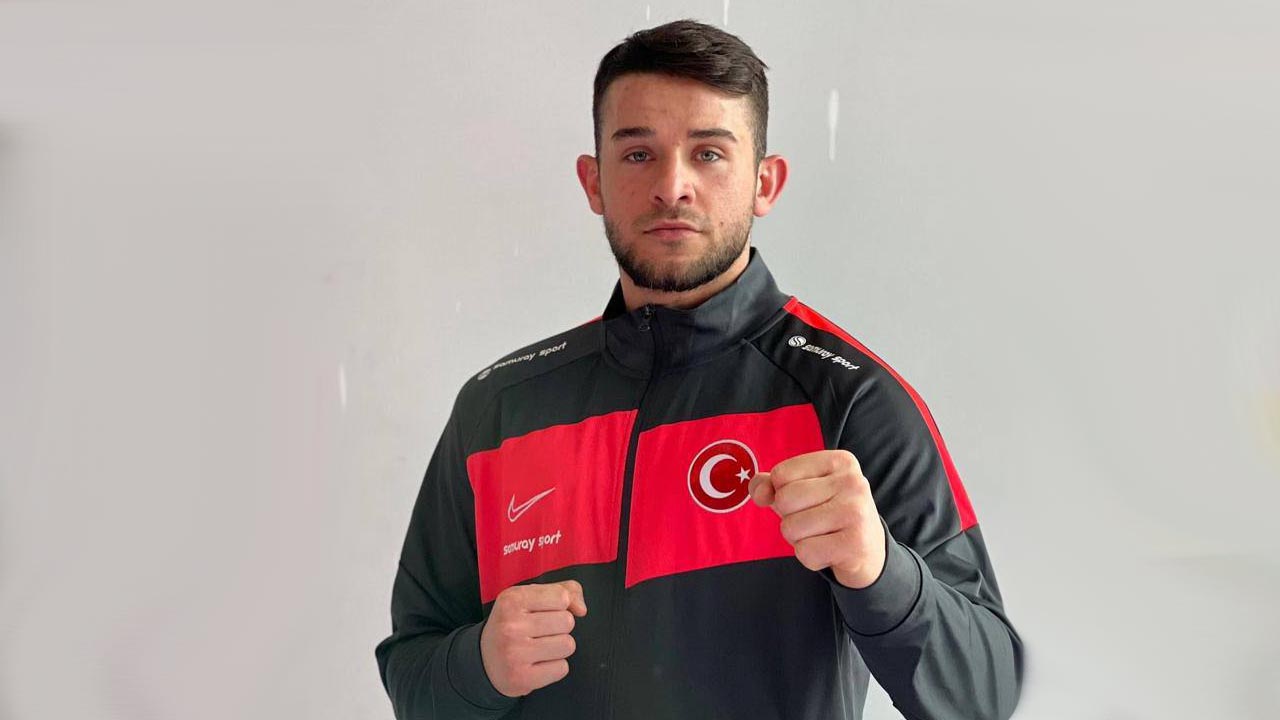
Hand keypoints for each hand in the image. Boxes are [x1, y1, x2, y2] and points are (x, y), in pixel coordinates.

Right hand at [480, 579, 587, 696]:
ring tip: (539, 648)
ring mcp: (515, 653)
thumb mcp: (529, 598)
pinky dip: (554, 667)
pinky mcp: (522, 678)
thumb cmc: (512, 625)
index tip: (543, 612)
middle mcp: (511, 626)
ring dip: (559, 648)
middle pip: (567, 622)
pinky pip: (562, 668)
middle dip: (559, 627)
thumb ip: (563, 591)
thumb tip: (581, 609)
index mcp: (512, 600)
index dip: (559, 605)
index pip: (562, 597)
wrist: (484, 660)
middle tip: (539, 632)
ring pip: (568, 645)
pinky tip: (537, 663)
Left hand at [748, 449, 885, 588]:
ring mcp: (856, 512)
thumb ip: (771, 484)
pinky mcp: (855, 544)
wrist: (868, 550)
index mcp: (839, 461)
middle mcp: (853, 482)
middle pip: (785, 500)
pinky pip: (805, 553)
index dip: (782, 493)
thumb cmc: (827, 513)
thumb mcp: (801, 489)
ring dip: (798, 539)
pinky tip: (830, 551)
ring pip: (791, 528)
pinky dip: (810, 558)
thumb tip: (759, 493)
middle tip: (815, 521)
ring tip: (822, 535)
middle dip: (789, 517)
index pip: (781, 474)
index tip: (808, 500)